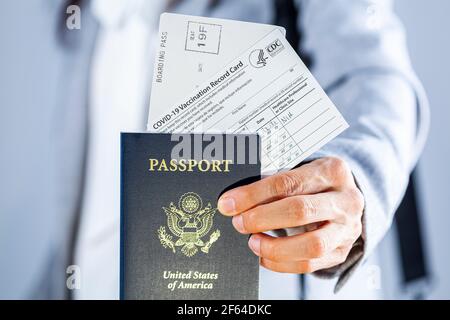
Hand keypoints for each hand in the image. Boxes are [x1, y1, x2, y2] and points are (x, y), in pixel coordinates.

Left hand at [218, 157, 363, 273]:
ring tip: (253, 242)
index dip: (254, 194)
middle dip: (262, 219)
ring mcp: (347, 228)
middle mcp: (346, 200)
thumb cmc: (313, 184)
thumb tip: (234, 201)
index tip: (229, 203)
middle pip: (301, 211)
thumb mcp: (300, 172)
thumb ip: (273, 183)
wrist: (343, 199)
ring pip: (312, 245)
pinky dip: (281, 263)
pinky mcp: (341, 251)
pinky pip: (310, 264)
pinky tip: (264, 256)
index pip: (288, 182)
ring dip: (274, 247)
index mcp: (332, 171)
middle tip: (239, 223)